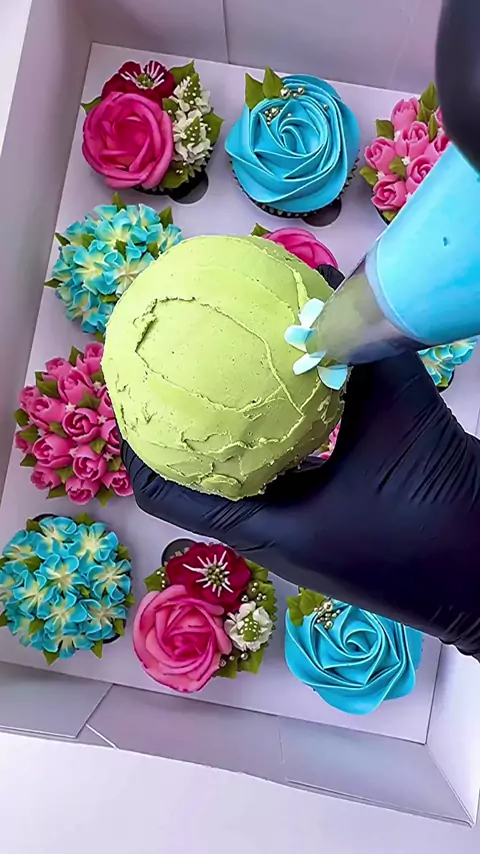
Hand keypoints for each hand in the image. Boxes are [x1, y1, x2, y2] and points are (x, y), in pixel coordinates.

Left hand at [122, 351, 479, 656]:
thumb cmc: (435, 514)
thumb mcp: (399, 421)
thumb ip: (367, 355)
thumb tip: (338, 285)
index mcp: (265, 529)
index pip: (166, 494)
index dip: (137, 448)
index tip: (129, 394)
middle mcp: (273, 531)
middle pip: (199, 479)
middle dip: (181, 427)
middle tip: (171, 367)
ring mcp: (304, 528)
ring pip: (245, 472)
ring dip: (232, 428)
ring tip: (222, 368)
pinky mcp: (335, 517)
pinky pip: (288, 468)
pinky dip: (281, 431)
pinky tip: (293, 386)